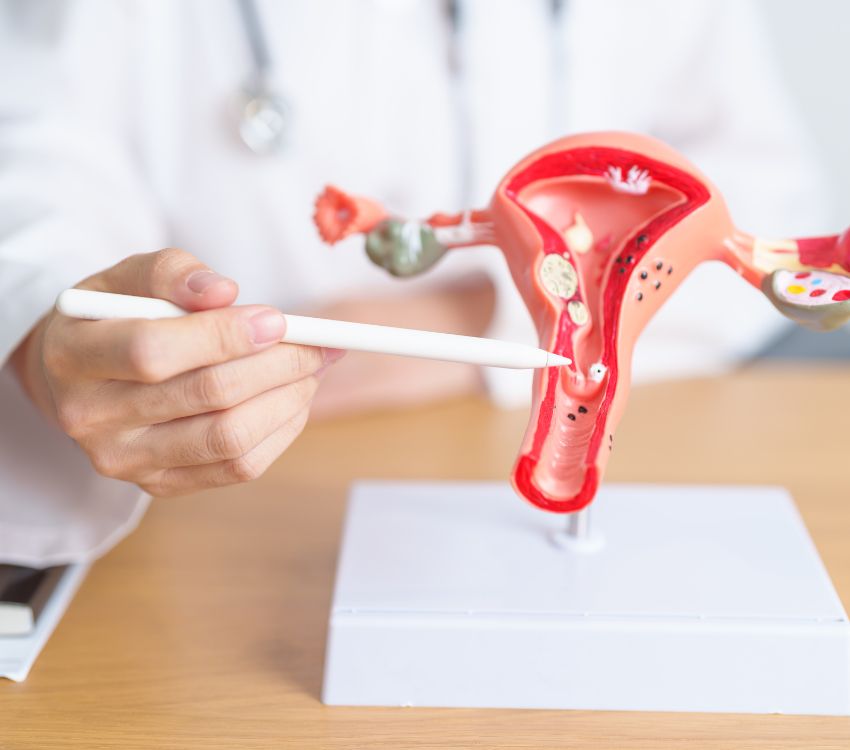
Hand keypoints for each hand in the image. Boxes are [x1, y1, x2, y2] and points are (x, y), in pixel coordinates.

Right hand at [10, 248, 341, 495]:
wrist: (78, 379)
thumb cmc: (113, 318)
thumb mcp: (127, 278)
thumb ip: (171, 273)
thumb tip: (225, 292)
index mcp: (73, 356)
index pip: (153, 351)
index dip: (224, 336)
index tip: (278, 320)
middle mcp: (90, 418)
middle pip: (205, 396)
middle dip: (276, 365)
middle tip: (317, 344)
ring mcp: (125, 460)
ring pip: (230, 438)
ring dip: (287, 400)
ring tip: (312, 369)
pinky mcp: (159, 485)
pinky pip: (238, 467)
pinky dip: (281, 431)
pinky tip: (294, 400)